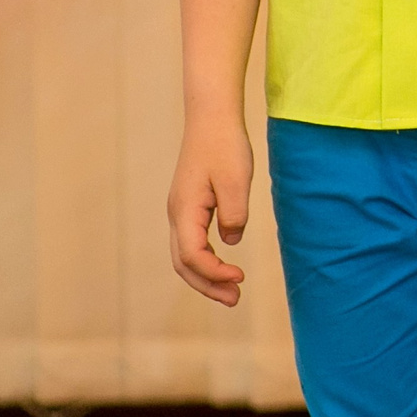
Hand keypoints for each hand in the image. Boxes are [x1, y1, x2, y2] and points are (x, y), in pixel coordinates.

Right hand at [168, 114, 252, 305]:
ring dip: (207, 276)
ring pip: (185, 255)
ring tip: (233, 290)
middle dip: (207, 285)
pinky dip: (206, 260)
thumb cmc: (225, 145)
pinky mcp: (190, 206)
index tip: (240, 277)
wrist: (211, 117)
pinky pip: (192, 243)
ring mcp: (180, 211)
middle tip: (236, 299)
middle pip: (183, 264)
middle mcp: (176, 214)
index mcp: (184, 210)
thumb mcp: (236, 180)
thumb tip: (230, 240)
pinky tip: (225, 265)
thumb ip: (234, 214)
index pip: (192, 256)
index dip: (214, 273)